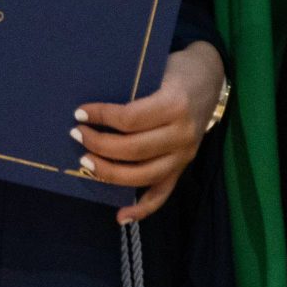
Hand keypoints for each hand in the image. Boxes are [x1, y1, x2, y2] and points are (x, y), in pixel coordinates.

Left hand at [74, 41, 223, 224]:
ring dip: (109, 172)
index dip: (101, 117)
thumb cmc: (176, 70)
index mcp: (175, 105)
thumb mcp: (157, 70)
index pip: (130, 119)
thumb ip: (133, 91)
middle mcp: (182, 134)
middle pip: (132, 149)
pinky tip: (120, 216)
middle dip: (98, 144)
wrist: (210, 77)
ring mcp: (184, 155)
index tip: (79, 113)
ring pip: (142, 175)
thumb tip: (91, 110)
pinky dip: (141, 209)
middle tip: (77, 134)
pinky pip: (162, 194)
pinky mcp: (183, 168)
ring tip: (86, 162)